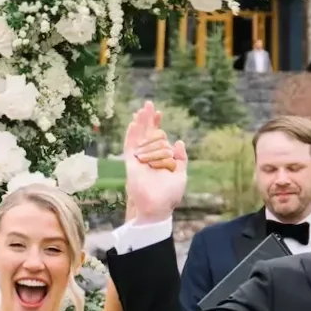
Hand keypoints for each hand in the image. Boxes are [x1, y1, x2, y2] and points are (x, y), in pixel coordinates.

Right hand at [123, 100, 186, 223]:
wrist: (157, 206)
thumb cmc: (169, 195)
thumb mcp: (180, 175)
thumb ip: (181, 159)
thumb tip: (179, 142)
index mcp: (160, 158)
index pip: (158, 137)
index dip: (157, 124)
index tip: (159, 112)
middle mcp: (148, 156)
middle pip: (146, 133)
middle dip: (148, 119)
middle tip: (148, 103)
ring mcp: (139, 159)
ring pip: (138, 136)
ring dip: (140, 122)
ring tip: (141, 109)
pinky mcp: (131, 163)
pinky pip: (129, 146)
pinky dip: (130, 135)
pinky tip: (133, 123)